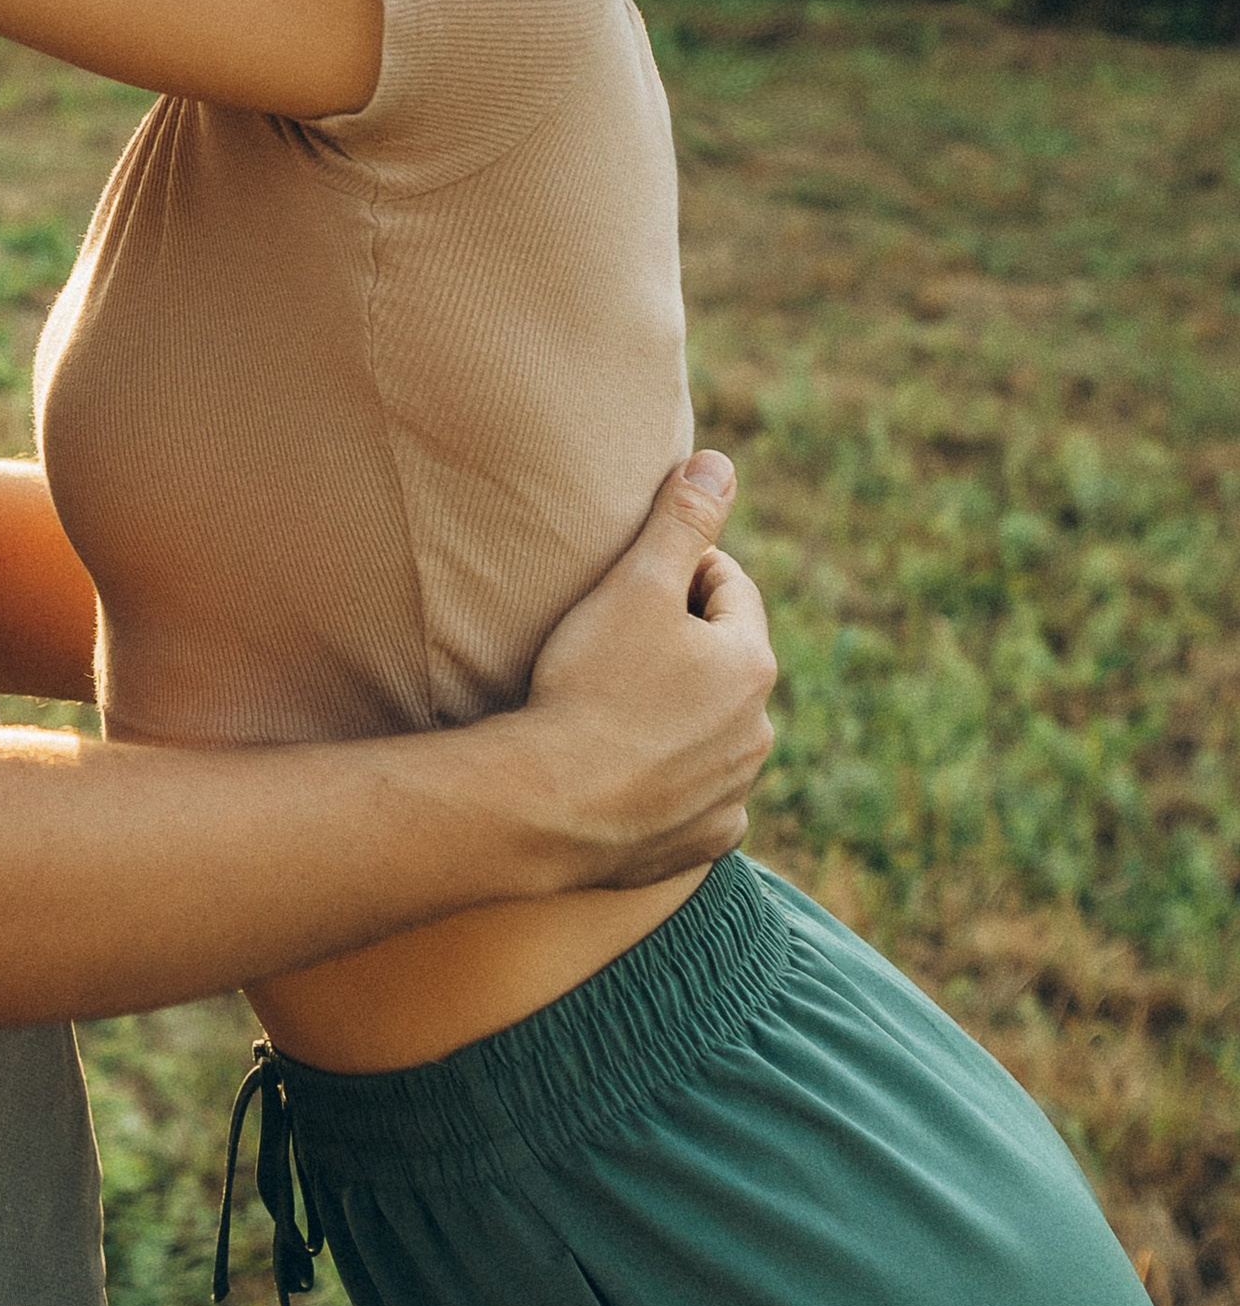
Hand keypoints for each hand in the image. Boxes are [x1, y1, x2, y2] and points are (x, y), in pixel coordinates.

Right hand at [509, 452, 777, 889]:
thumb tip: (720, 463)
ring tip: (614, 708)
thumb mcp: (634, 585)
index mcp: (750, 663)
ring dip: (680, 715)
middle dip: (684, 645)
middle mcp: (757, 731)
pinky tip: (628, 774)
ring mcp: (732, 793)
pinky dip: (672, 783)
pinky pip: (697, 800)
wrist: (547, 804)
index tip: (633, 579)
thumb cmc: (589, 684)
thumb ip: (681, 521)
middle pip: (725, 664)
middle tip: (614, 641)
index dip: (682, 571)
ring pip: (714, 734)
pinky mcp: (701, 842)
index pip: (729, 590)